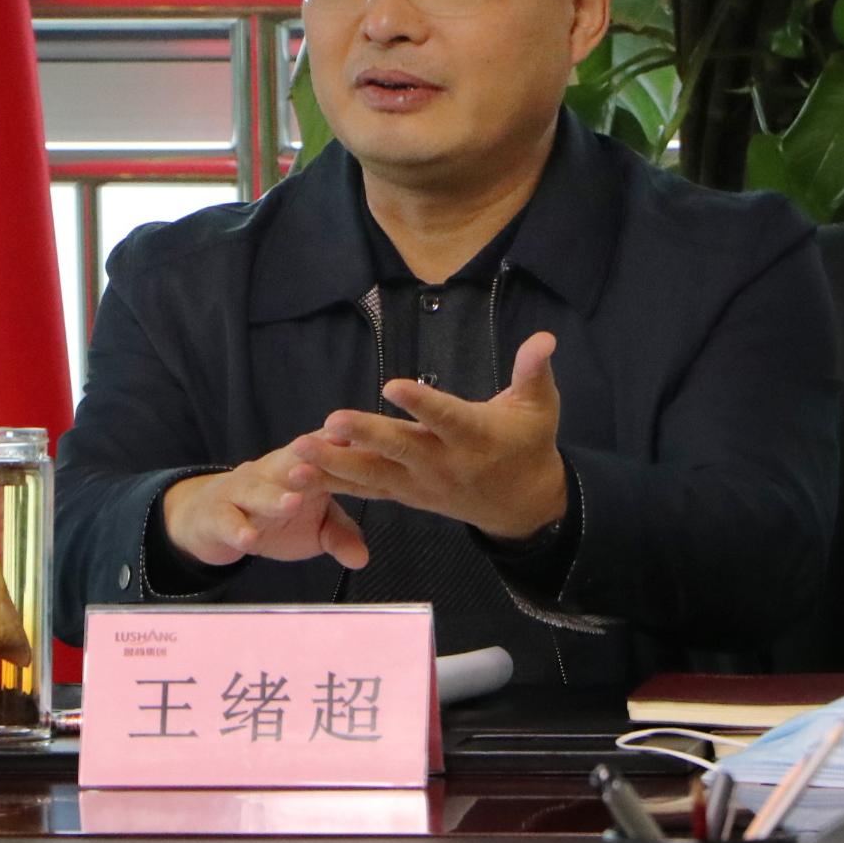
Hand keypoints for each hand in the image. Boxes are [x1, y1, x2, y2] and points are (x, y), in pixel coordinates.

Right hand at [159, 442, 368, 570]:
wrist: (214, 516)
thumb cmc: (275, 512)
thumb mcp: (313, 527)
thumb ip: (340, 536)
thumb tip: (362, 559)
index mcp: (303, 467)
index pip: (328, 451)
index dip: (348, 447)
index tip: (372, 441)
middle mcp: (273, 471)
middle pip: (295, 460)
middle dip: (314, 456)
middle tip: (334, 453)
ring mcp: (244, 490)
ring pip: (260, 490)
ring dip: (276, 496)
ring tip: (293, 503)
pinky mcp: (218, 512)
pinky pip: (228, 519)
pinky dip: (237, 528)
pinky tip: (248, 538)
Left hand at [297, 331, 567, 540]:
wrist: (522, 505)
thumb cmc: (529, 444)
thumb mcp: (540, 406)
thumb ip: (534, 370)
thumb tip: (545, 337)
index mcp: (475, 436)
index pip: (446, 418)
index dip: (421, 403)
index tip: (392, 384)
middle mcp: (444, 463)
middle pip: (400, 448)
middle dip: (366, 435)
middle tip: (332, 420)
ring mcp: (421, 484)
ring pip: (374, 475)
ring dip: (334, 465)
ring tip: (299, 451)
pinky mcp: (406, 495)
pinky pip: (366, 490)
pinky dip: (335, 482)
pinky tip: (300, 472)